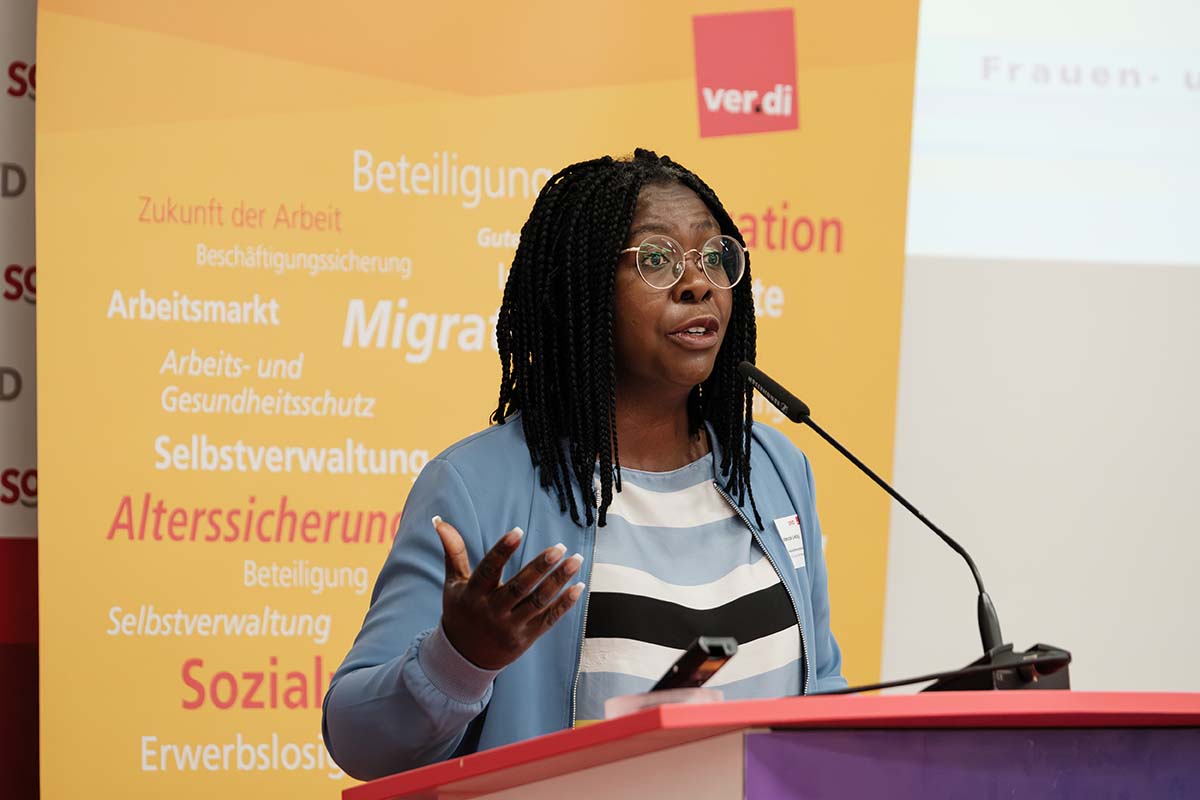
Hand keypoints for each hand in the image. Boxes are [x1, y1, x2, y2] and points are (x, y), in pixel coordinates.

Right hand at [432, 516, 584, 670]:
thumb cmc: (461, 611)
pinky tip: (578, 586)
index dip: (502, 550)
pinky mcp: (525, 638)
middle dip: (540, 567)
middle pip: (518, 587)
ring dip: (559, 581)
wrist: (464, 658)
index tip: (518, 531)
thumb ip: (453, 552)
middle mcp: (491, 612)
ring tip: (575, 559)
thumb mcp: (453, 584)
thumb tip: (440, 521)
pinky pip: (548, 620)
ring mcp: (510, 627)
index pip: (488, 570)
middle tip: (559, 547)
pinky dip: (564, 604)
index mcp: (472, 595)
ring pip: (538, 602)